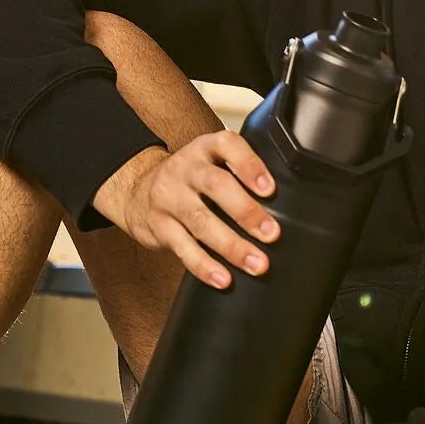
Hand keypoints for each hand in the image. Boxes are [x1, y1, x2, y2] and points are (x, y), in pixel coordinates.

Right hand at [94, 133, 279, 288]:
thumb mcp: (210, 163)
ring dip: (231, 246)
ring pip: (200, 221)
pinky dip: (204, 266)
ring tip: (257, 264)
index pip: (227, 145)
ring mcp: (168, 197)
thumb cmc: (190, 180)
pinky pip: (183, 248)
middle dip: (246, 211)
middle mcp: (185, 169)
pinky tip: (223, 278)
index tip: (269, 188)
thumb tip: (287, 203)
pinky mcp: (159, 226)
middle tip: (272, 234)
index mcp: (204, 149)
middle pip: (216, 185)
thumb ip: (239, 173)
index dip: (249, 164)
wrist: (137, 191)